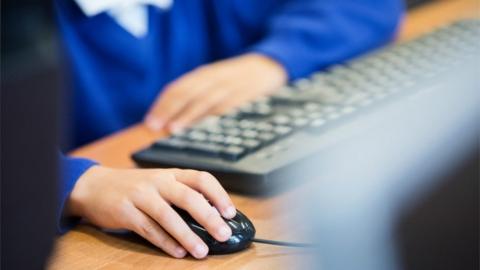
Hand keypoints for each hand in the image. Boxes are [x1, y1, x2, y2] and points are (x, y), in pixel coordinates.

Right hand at [65, 166, 235, 258]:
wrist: (93, 186)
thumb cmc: (134, 187)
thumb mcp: (159, 183)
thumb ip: (181, 195)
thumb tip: (211, 218)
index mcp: (170, 174)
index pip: (201, 179)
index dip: (219, 195)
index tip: (230, 212)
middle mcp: (158, 182)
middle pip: (188, 197)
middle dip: (209, 217)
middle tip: (223, 234)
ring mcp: (140, 196)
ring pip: (168, 216)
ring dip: (187, 235)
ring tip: (201, 251)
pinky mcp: (125, 212)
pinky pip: (148, 229)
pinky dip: (165, 242)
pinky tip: (177, 252)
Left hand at [144, 53, 286, 132]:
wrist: (268, 66)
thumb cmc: (236, 79)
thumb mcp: (215, 81)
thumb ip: (196, 96)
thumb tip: (172, 120)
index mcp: (204, 75)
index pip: (178, 89)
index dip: (163, 105)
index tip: (150, 122)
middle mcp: (214, 78)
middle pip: (187, 93)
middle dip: (170, 110)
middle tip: (155, 127)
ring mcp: (230, 86)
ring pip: (205, 100)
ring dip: (188, 115)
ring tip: (173, 128)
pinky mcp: (245, 95)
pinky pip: (227, 106)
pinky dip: (213, 116)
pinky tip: (204, 126)